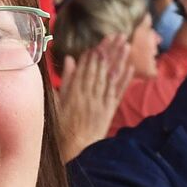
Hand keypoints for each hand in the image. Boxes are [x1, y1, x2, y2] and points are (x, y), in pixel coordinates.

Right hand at [55, 34, 133, 160]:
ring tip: (126, 45)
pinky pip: (118, 92)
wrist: (75, 151)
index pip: (86, 68)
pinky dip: (124, 79)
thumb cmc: (61, 129)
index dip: (95, 53)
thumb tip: (69, 59)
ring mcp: (100, 103)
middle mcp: (89, 96)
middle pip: (101, 69)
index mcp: (74, 93)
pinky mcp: (109, 111)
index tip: (103, 40)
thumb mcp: (56, 104)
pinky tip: (130, 66)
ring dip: (119, 60)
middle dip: (110, 51)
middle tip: (118, 35)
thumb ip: (65, 81)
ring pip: (111, 77)